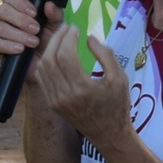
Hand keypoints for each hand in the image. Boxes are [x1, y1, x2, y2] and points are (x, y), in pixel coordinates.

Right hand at [0, 0, 65, 69]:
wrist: (47, 64)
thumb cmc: (51, 40)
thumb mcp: (57, 26)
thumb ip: (55, 14)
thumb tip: (49, 4)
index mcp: (19, 8)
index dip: (19, 1)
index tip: (34, 12)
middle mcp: (7, 18)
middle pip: (3, 10)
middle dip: (20, 20)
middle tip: (36, 29)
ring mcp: (1, 32)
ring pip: (1, 28)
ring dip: (18, 35)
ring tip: (34, 42)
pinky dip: (7, 46)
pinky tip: (20, 49)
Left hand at [33, 22, 131, 141]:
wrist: (108, 134)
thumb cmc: (117, 105)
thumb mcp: (120, 78)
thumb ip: (105, 55)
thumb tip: (89, 37)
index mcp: (82, 88)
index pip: (66, 55)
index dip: (68, 37)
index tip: (75, 28)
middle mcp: (65, 95)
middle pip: (50, 59)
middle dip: (56, 39)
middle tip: (66, 28)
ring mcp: (56, 101)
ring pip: (43, 68)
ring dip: (50, 49)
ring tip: (61, 38)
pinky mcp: (52, 104)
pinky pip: (43, 78)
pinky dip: (46, 63)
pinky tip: (56, 54)